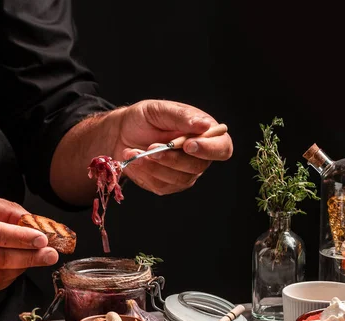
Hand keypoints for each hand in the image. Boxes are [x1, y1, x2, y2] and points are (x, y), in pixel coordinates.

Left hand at [113, 100, 231, 194]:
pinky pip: (162, 186)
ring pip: (179, 179)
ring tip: (135, 151)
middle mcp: (199, 156)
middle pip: (198, 167)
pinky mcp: (168, 184)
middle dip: (172, 158)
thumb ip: (182, 116)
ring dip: (155, 166)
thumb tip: (205, 124)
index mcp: (205, 134)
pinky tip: (134, 160)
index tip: (188, 145)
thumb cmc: (144, 118)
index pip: (222, 148)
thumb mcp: (160, 110)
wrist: (122, 133)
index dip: (209, 149)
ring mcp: (184, 172)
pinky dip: (145, 172)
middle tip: (151, 146)